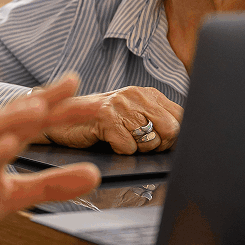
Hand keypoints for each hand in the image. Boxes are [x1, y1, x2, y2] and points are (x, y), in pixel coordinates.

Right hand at [0, 75, 101, 239]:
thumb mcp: (13, 195)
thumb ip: (52, 184)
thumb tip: (94, 175)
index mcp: (0, 144)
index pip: (34, 119)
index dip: (60, 105)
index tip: (89, 93)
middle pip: (17, 115)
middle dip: (45, 100)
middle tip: (75, 85)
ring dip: (16, 116)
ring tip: (42, 107)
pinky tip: (9, 144)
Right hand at [40, 80, 181, 153]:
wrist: (60, 117)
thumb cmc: (100, 122)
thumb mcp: (132, 116)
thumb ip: (157, 122)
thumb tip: (184, 142)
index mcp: (148, 94)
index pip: (182, 118)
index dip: (175, 138)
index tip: (161, 143)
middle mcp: (136, 94)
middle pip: (171, 130)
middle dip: (159, 146)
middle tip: (138, 145)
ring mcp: (120, 104)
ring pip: (150, 141)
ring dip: (137, 149)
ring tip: (119, 140)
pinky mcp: (105, 116)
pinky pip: (128, 147)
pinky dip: (119, 151)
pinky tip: (107, 141)